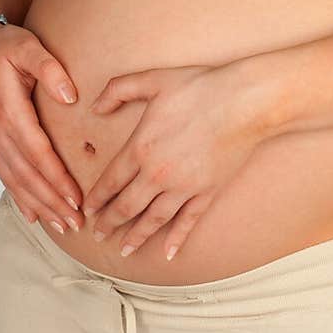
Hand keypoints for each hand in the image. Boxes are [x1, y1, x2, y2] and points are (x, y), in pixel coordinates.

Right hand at [0, 18, 84, 231]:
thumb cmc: (3, 45)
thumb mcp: (27, 46)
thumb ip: (49, 68)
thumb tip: (71, 98)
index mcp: (8, 110)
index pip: (37, 152)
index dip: (56, 178)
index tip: (77, 198)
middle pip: (27, 175)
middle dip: (51, 201)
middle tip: (75, 223)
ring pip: (15, 180)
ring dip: (38, 205)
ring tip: (61, 225)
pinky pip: (4, 174)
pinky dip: (20, 196)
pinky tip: (34, 214)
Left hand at [81, 62, 264, 260]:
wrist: (244, 101)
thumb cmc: (200, 86)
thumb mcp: (153, 79)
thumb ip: (118, 89)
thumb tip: (95, 107)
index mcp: (141, 147)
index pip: (111, 181)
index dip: (97, 198)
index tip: (88, 210)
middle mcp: (157, 174)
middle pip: (127, 206)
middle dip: (110, 222)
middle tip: (98, 234)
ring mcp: (183, 187)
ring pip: (153, 219)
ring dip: (137, 236)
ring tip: (125, 250)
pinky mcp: (207, 192)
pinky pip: (188, 221)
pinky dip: (177, 238)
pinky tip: (169, 252)